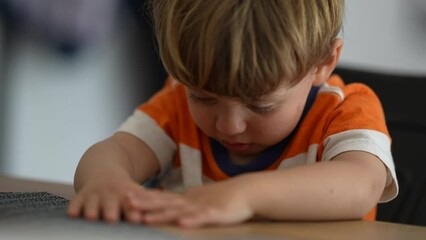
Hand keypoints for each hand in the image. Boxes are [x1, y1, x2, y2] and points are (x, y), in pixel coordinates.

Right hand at [67, 177, 146, 223]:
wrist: (104, 172)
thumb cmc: (125, 191)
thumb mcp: (138, 193)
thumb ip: (151, 204)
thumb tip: (176, 216)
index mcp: (127, 195)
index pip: (131, 206)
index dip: (133, 212)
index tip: (137, 218)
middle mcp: (110, 195)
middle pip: (110, 205)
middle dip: (110, 211)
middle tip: (111, 218)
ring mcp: (94, 196)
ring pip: (91, 204)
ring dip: (91, 210)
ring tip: (90, 217)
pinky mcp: (80, 197)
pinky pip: (75, 203)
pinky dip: (73, 209)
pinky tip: (71, 215)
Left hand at [125, 180, 253, 227]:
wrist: (246, 192)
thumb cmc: (223, 198)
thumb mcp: (200, 201)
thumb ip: (185, 204)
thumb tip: (169, 207)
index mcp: (187, 199)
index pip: (162, 198)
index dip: (144, 197)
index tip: (126, 196)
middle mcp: (191, 201)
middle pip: (165, 202)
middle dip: (146, 203)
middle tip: (127, 201)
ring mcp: (203, 207)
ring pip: (179, 212)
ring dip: (162, 214)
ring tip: (145, 217)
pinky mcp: (216, 214)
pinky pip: (202, 219)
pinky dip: (191, 221)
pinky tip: (181, 224)